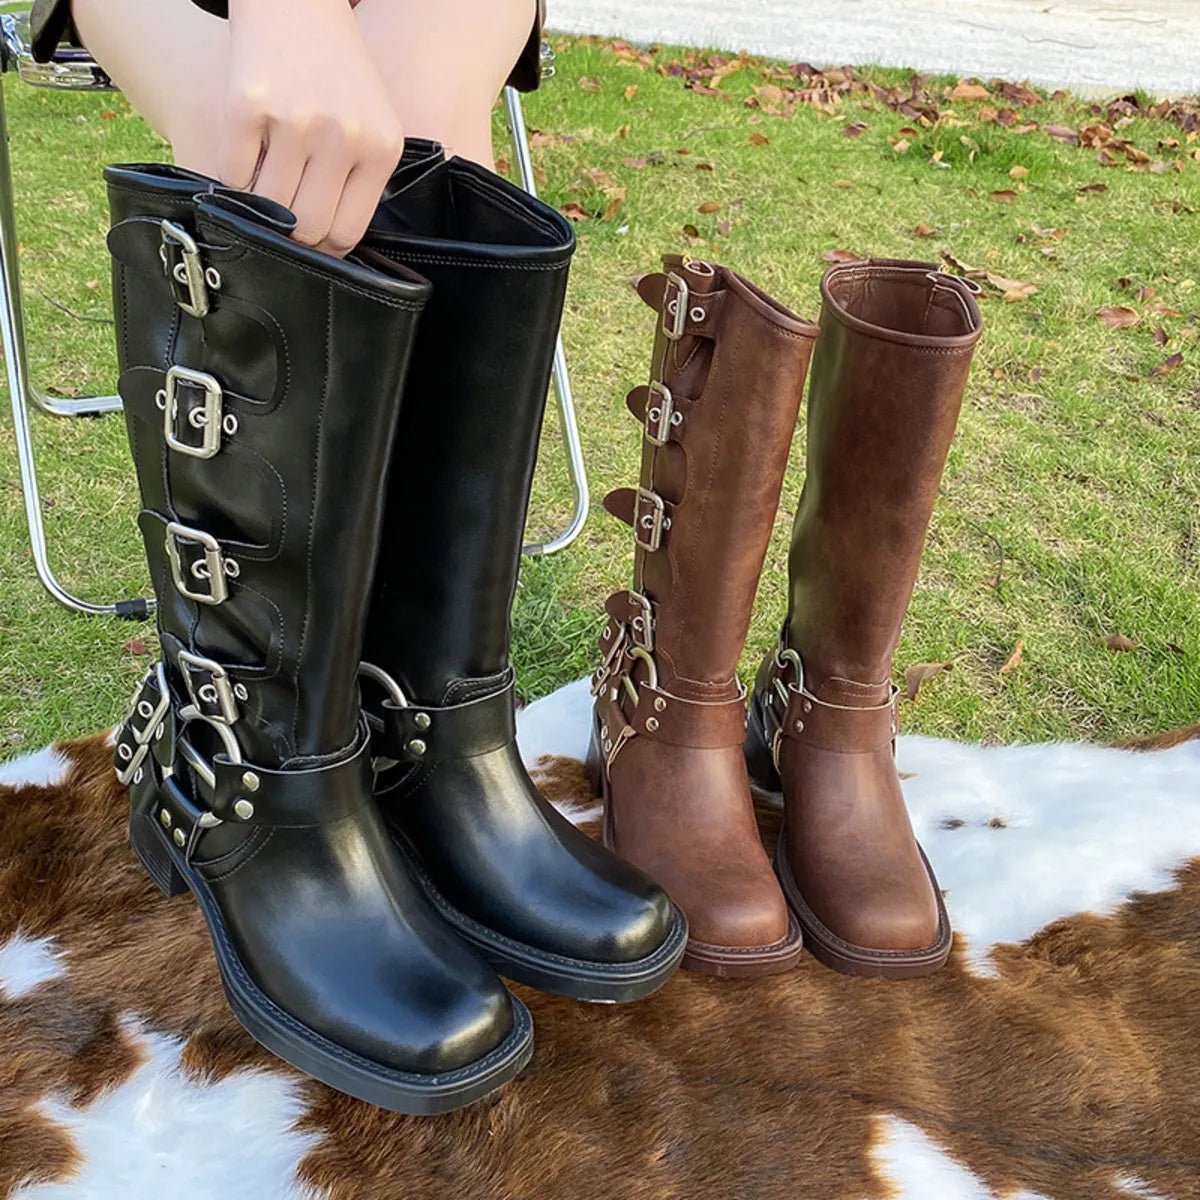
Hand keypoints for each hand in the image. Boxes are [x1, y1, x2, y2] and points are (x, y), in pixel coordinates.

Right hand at [219, 0, 402, 255]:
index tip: (308, 245)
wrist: (296, 1)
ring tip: (260, 192)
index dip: (323, 250)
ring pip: (268, 206)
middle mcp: (343, 137)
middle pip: (308, 228)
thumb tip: (325, 249)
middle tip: (279, 225)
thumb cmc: (334, 72)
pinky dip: (229, 178)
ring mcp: (295, 120)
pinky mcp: (247, 104)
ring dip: (257, 208)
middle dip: (289, 236)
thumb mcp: (371, 123)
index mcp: (380, 149)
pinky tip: (241, 162)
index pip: (346, 232)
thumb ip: (357, 181)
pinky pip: (231, 173)